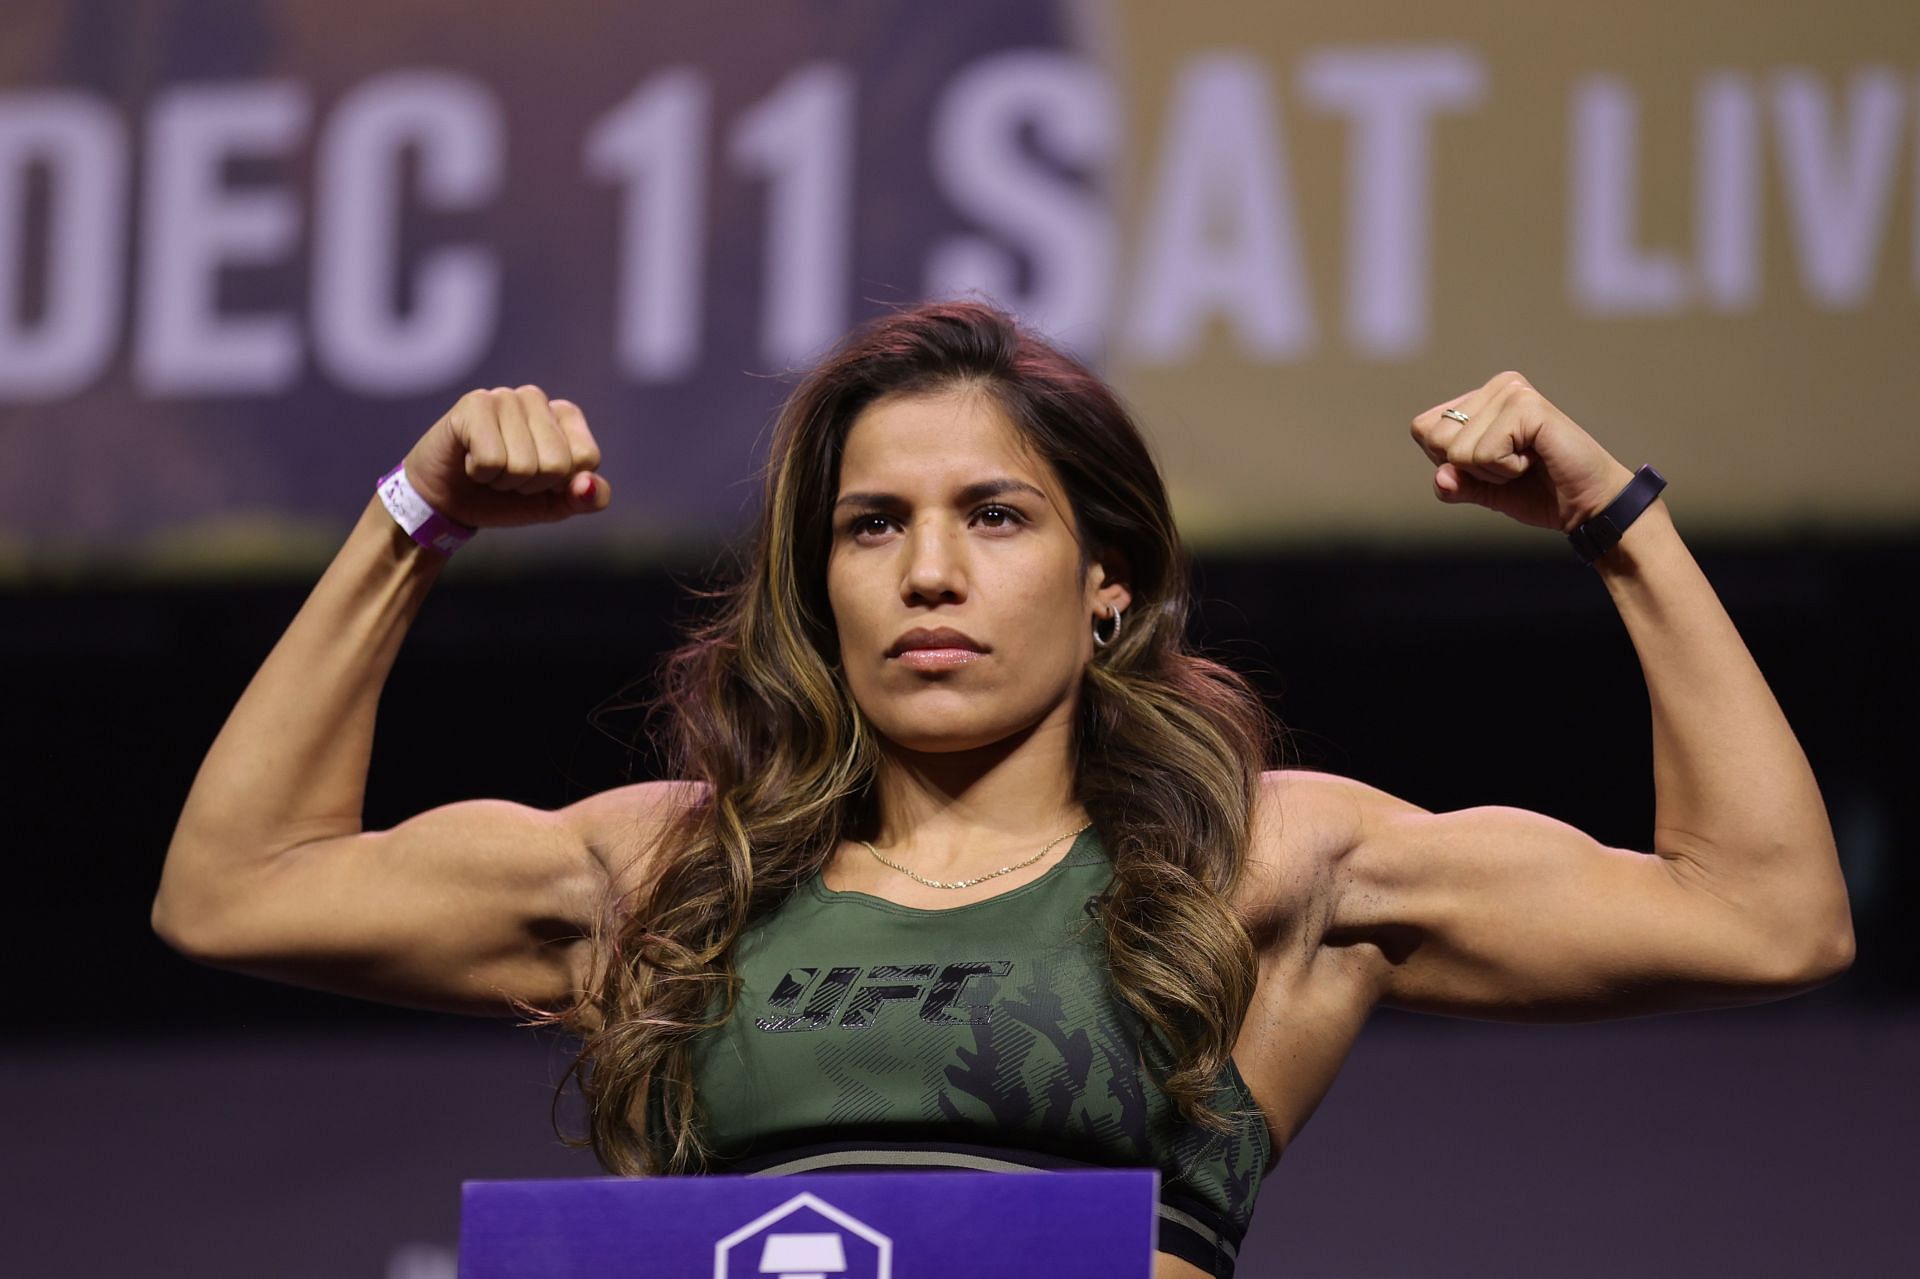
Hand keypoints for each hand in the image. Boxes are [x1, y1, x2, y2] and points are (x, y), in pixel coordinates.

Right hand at [401, 386, 611, 528]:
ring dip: (502, 481)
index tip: (537, 480)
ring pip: (524, 465)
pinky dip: (480, 474)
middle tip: (507, 476)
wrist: (446, 502)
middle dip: (530, 485)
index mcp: (564, 415)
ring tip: (487, 468)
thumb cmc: (504, 497)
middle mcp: (536, 398)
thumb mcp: (554, 504)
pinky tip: (468, 460)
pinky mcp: (473, 404)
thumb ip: (588, 498)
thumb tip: (588, 484)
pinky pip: (492, 460)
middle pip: (557, 464)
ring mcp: (504, 396)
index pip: (587, 458)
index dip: (560, 484)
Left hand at [1411, 371, 1635, 533]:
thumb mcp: (1484, 490)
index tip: (1491, 465)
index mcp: (1479, 399)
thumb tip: (1440, 477)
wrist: (1587, 504)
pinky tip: (1535, 458)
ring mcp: (1512, 391)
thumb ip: (1454, 484)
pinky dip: (1507, 469)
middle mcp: (1495, 387)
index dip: (1447, 461)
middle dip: (1469, 467)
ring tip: (1526, 462)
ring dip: (1491, 471)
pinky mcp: (1527, 405)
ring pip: (1457, 449)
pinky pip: (1485, 453)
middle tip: (1512, 465)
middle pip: (1435, 438)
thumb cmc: (1539, 492)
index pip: (1423, 429)